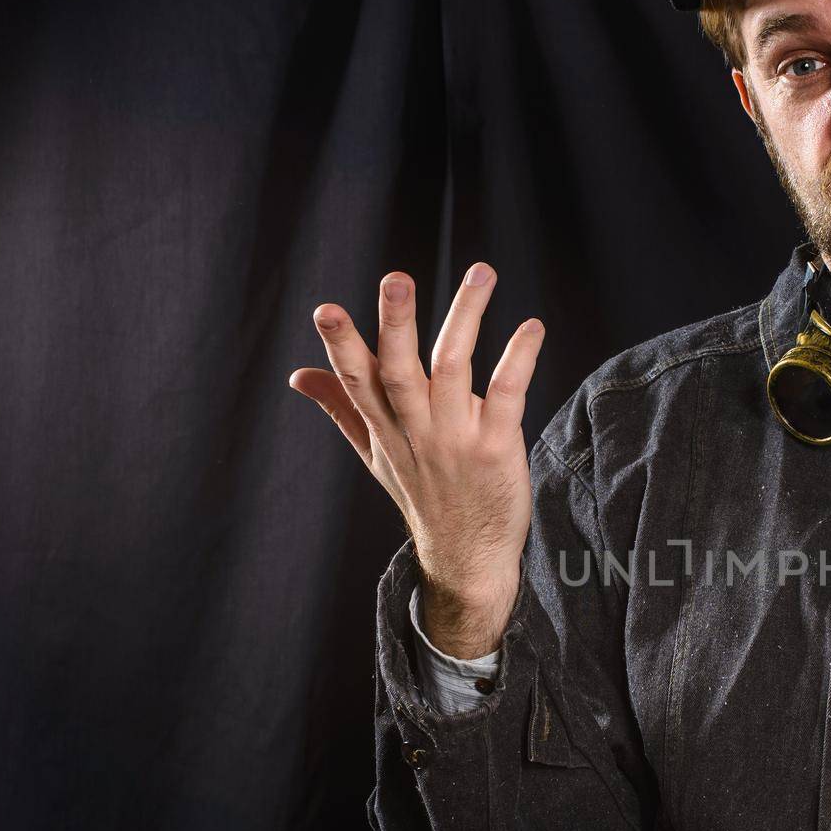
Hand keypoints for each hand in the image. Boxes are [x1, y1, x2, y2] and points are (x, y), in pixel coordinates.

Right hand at [288, 262, 545, 654]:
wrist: (467, 558)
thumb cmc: (423, 496)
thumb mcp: (376, 455)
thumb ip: (342, 408)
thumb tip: (298, 376)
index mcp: (385, 428)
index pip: (357, 381)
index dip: (342, 346)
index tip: (325, 310)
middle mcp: (417, 430)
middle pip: (401, 371)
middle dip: (396, 325)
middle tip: (395, 278)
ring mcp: (457, 439)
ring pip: (456, 369)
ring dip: (467, 318)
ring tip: (481, 272)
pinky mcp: (497, 446)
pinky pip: (509, 395)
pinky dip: (521, 358)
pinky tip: (532, 326)